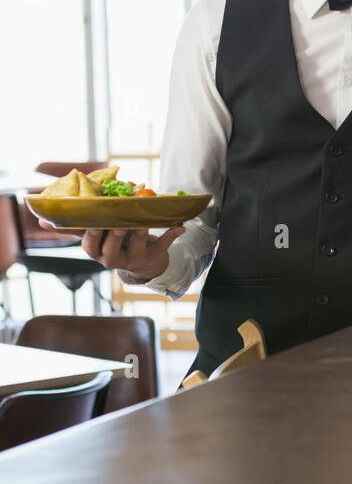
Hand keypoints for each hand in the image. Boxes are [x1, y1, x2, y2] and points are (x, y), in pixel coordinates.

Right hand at [36, 218, 185, 280]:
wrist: (143, 263)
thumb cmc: (115, 239)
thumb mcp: (96, 233)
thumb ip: (76, 223)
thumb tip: (39, 219)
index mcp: (96, 249)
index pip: (88, 241)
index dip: (88, 231)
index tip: (90, 220)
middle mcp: (111, 258)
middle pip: (110, 246)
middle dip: (112, 233)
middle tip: (115, 221)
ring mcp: (133, 259)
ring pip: (136, 246)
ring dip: (140, 232)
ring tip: (143, 221)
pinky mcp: (153, 258)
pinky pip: (163, 246)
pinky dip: (172, 235)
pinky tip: (180, 226)